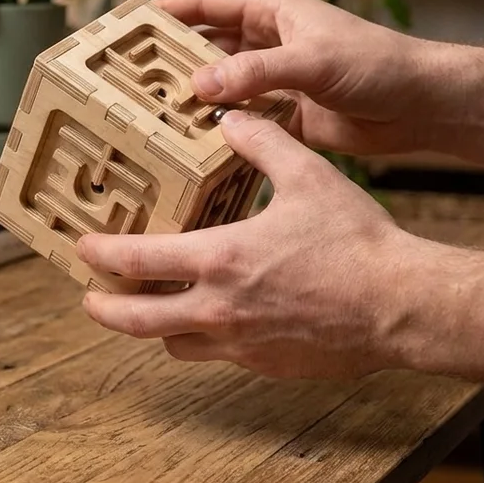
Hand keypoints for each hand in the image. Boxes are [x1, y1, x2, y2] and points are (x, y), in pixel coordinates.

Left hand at [75, 110, 424, 378]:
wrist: (401, 305)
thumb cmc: (357, 243)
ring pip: (175, 344)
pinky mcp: (267, 364)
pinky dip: (203, 338)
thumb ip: (263, 143)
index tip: (82, 247)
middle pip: (137, 322)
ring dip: (154, 327)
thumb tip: (229, 118)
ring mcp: (243, 344)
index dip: (102, 255)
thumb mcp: (308, 176)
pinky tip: (216, 317)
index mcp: (222, 260)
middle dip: (105, 309)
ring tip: (150, 307)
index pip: (139, 262)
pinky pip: (219, 354)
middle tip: (90, 298)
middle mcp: (221, 309)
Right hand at [155, 0, 441, 155]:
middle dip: (170, 60)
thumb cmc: (377, 65)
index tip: (127, 24)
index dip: (166, 10)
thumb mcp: (312, 62)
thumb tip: (199, 86)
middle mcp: (269, 42)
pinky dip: (220, 132)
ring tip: (150, 118)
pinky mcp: (287, 115)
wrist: (421, 105)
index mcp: (273, 11)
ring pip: (221, 87)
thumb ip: (255, 73)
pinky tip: (193, 148)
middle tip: (129, 80)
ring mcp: (276, 80)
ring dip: (193, 100)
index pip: (206, 3)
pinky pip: (243, 121)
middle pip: (206, 46)